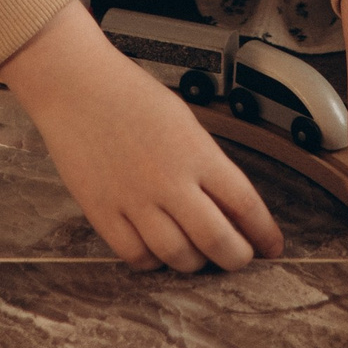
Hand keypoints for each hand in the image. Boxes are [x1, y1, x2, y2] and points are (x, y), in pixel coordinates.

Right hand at [0, 3, 283, 272]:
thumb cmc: (130, 96)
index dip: (264, 234)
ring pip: (178, 256)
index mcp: (198, 153)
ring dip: (195, 262)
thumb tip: (231, 205)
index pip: (246, 205)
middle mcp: (170, 181)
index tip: (271, 247)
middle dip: (236, 258)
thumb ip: (208, 164)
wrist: (76, 84)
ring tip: (198, 254)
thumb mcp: (185, 122)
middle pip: (217, 241)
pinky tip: (157, 249)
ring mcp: (135, 200)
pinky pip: (136, 256)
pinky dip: (152, 261)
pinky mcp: (102, 212)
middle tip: (239, 258)